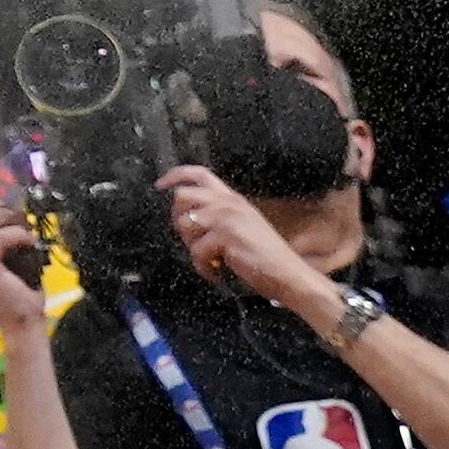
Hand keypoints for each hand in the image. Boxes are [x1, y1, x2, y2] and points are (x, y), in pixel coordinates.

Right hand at [0, 192, 50, 342]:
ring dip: (11, 221)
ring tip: (26, 233)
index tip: (15, 212)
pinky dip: (19, 235)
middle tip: (24, 221)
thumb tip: (13, 205)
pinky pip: (0, 236)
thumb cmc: (17, 290)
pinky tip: (30, 244)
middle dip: (3, 210)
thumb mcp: (5, 255)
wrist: (21, 321)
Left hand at [157, 165, 337, 321]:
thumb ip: (218, 216)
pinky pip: (196, 252)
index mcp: (231, 198)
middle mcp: (227, 202)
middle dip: (180, 221)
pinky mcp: (225, 236)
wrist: (288, 273)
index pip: (199, 173)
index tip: (159, 185)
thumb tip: (188, 220)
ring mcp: (226, 217)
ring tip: (211, 261)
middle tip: (196, 243)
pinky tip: (217, 274)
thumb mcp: (242, 226)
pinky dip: (203, 268)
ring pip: (185, 225)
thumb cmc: (265, 255)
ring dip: (193, 249)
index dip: (175, 175)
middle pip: (182, 197)